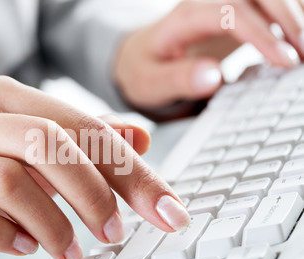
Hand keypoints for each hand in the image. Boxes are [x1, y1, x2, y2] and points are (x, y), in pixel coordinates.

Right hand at [0, 77, 189, 258]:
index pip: (80, 125)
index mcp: (5, 101)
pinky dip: (1, 235)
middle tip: (113, 232)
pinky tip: (24, 249)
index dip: (129, 169)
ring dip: (50, 223)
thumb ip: (89, 146)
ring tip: (68, 251)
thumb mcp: (45, 162)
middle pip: (44, 141)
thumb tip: (141, 138)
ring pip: (6, 178)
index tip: (164, 210)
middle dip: (91, 193)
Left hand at [115, 0, 303, 109]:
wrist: (141, 57)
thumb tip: (212, 76)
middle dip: (288, 18)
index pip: (229, 13)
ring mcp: (221, 4)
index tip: (284, 61)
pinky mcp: (233, 12)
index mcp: (184, 19)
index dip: (261, 34)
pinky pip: (265, 6)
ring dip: (293, 15)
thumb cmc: (145, 70)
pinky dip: (288, 16)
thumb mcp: (151, 81)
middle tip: (303, 55)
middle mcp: (205, 3)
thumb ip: (178, 79)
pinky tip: (297, 40)